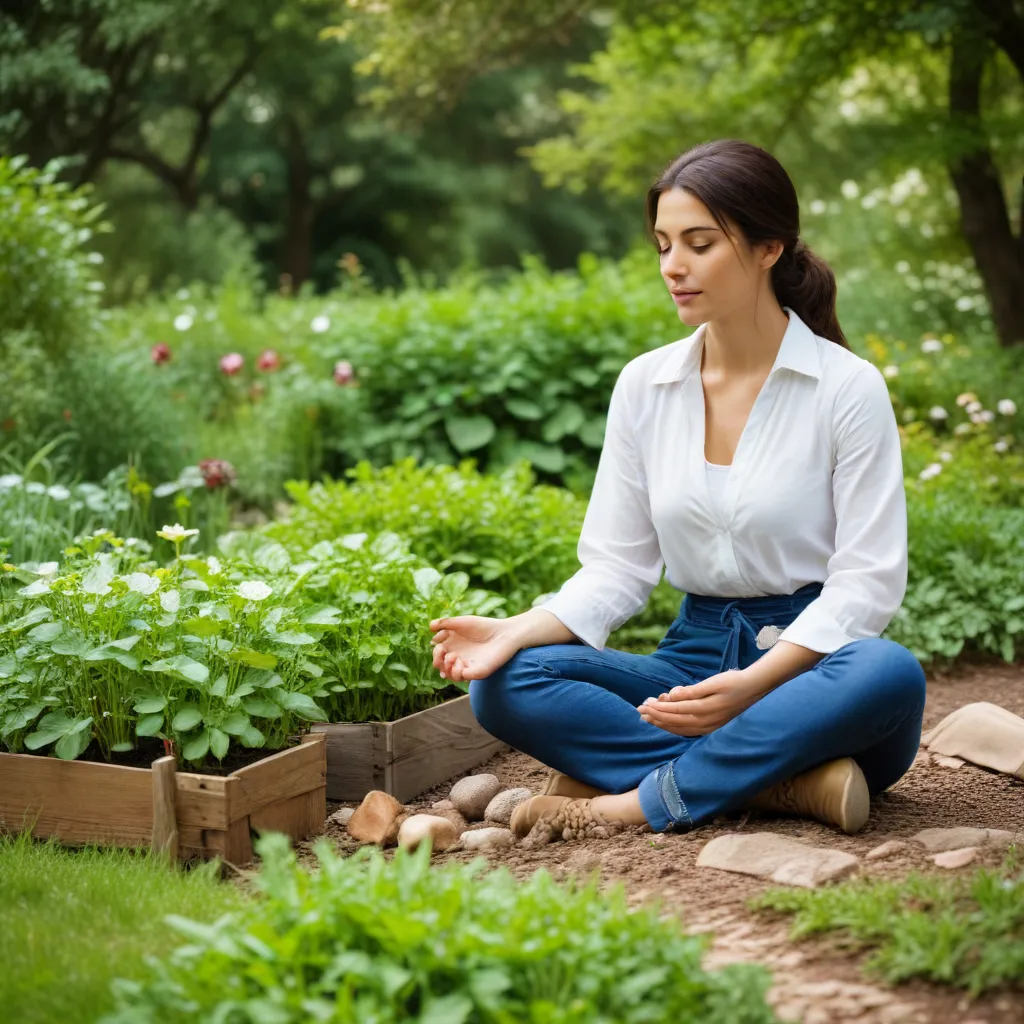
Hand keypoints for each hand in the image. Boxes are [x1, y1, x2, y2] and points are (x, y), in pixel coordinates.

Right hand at [428, 615, 521, 682]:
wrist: (504, 633)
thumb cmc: (484, 626)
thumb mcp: (461, 622)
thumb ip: (445, 623)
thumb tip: (429, 627)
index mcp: (454, 645)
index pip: (438, 654)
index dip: (435, 651)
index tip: (439, 643)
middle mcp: (459, 657)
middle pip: (441, 666)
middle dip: (438, 661)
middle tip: (444, 653)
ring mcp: (467, 665)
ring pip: (450, 675)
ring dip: (446, 668)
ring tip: (453, 658)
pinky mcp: (476, 672)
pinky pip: (461, 677)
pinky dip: (457, 672)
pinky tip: (460, 663)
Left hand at [637, 669, 761, 736]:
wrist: (755, 689)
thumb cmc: (733, 682)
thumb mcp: (713, 682)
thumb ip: (692, 691)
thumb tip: (672, 695)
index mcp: (705, 710)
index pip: (675, 711)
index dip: (657, 708)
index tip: (643, 704)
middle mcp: (706, 722)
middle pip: (674, 722)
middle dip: (656, 716)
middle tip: (640, 711)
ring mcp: (710, 727)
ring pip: (680, 729)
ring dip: (662, 723)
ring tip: (647, 718)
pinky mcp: (712, 728)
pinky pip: (688, 731)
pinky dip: (674, 728)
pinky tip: (665, 724)